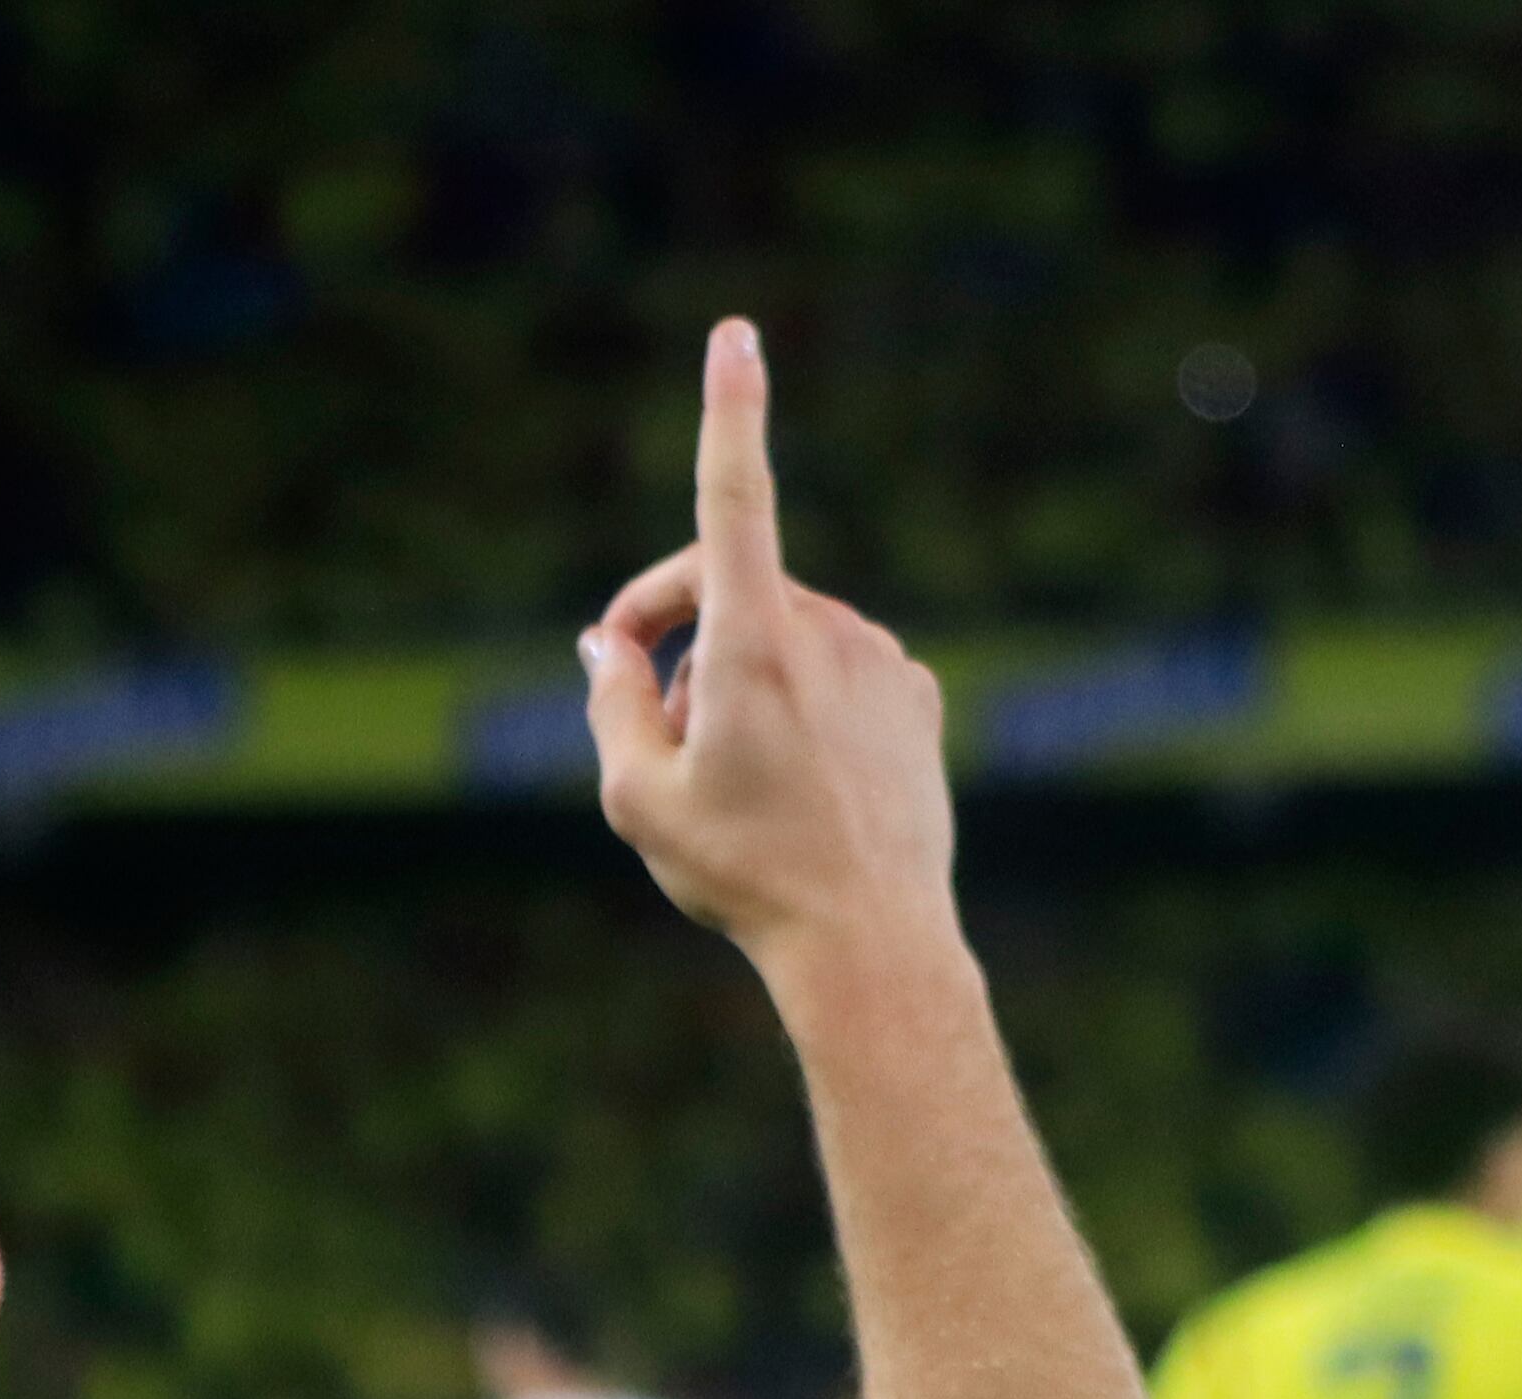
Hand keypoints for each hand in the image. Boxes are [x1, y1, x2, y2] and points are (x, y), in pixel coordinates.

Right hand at [584, 321, 960, 976]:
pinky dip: (800, 705)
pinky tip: (798, 782)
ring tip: (730, 778)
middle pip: (727, 592)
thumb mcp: (635, 796)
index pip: (734, 502)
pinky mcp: (915, 694)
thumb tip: (605, 641)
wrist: (869, 940)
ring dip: (737, 681)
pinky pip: (837, 674)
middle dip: (674, 636)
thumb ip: (608, 700)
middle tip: (637, 719)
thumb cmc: (743, 872)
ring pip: (782, 638)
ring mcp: (881, 659)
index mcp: (755, 644)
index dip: (730, 414)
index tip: (736, 335)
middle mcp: (827, 632)